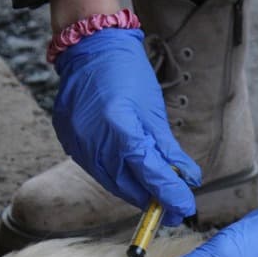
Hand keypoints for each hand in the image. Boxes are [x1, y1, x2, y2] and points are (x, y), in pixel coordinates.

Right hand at [52, 27, 201, 226]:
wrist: (91, 49)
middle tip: (174, 205)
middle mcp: (95, 140)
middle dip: (153, 199)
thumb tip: (188, 178)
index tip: (185, 207)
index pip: (150, 174)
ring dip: (135, 190)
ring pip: (111, 182)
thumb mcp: (154, 110)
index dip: (170, 194)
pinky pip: (96, 169)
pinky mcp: (69, 141)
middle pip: (128, 186)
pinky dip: (116, 175)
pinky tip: (129, 171)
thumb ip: (168, 149)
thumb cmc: (127, 73)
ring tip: (154, 191)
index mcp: (121, 128)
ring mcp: (78, 143)